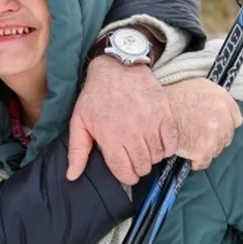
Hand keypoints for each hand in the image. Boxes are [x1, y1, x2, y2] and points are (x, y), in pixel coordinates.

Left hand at [67, 56, 177, 184]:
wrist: (117, 66)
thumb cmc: (96, 95)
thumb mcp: (79, 121)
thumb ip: (77, 151)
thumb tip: (72, 176)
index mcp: (110, 136)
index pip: (124, 171)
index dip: (127, 177)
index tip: (127, 173)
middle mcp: (131, 131)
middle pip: (143, 165)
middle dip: (139, 168)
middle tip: (135, 159)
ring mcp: (150, 122)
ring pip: (157, 156)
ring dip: (152, 157)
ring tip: (145, 149)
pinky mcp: (163, 113)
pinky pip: (171, 142)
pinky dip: (167, 148)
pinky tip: (158, 143)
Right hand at [164, 78, 242, 170]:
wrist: (153, 113)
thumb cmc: (171, 101)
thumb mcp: (197, 87)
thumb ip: (214, 98)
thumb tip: (223, 113)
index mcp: (221, 96)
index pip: (235, 119)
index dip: (224, 126)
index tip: (215, 129)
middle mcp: (221, 112)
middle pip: (227, 136)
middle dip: (214, 139)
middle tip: (198, 138)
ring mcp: (214, 130)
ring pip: (217, 149)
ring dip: (205, 150)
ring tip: (190, 145)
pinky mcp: (204, 146)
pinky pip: (205, 161)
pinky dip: (197, 162)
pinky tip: (189, 156)